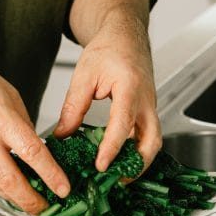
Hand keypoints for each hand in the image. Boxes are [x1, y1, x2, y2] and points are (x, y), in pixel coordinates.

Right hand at [0, 44, 69, 214]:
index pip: (32, 153)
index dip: (50, 174)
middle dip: (31, 201)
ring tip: (31, 200)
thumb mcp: (8, 93)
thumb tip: (33, 145)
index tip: (63, 188)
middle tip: (46, 208)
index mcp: (1, 118)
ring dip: (14, 195)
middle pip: (10, 181)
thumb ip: (22, 122)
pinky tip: (7, 181)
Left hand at [53, 20, 161, 173]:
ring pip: (154, 141)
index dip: (112, 148)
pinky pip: (148, 135)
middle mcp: (146, 100)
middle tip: (116, 180)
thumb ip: (73, 107)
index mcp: (129, 87)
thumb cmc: (108, 49)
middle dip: (137, 165)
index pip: (123, 124)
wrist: (125, 36)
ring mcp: (150, 106)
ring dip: (139, 161)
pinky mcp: (148, 111)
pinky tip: (120, 158)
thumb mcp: (84, 75)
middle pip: (152, 141)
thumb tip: (62, 135)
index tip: (100, 166)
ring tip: (117, 175)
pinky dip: (137, 150)